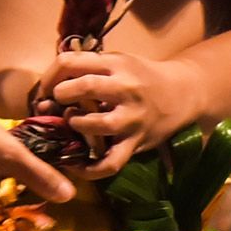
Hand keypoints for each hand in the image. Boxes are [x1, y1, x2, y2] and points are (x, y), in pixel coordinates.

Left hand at [39, 49, 195, 178]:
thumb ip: (88, 66)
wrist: (182, 93)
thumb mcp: (118, 61)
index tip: (48, 88)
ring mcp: (132, 118)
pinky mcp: (135, 143)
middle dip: (60, 96)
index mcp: (117, 64)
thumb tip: (49, 80)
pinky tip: (75, 164)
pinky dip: (89, 169)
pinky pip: (110, 163)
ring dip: (75, 124)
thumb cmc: (142, 77)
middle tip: (56, 105)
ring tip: (73, 123)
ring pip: (95, 125)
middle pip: (83, 88)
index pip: (70, 62)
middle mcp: (126, 89)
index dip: (50, 76)